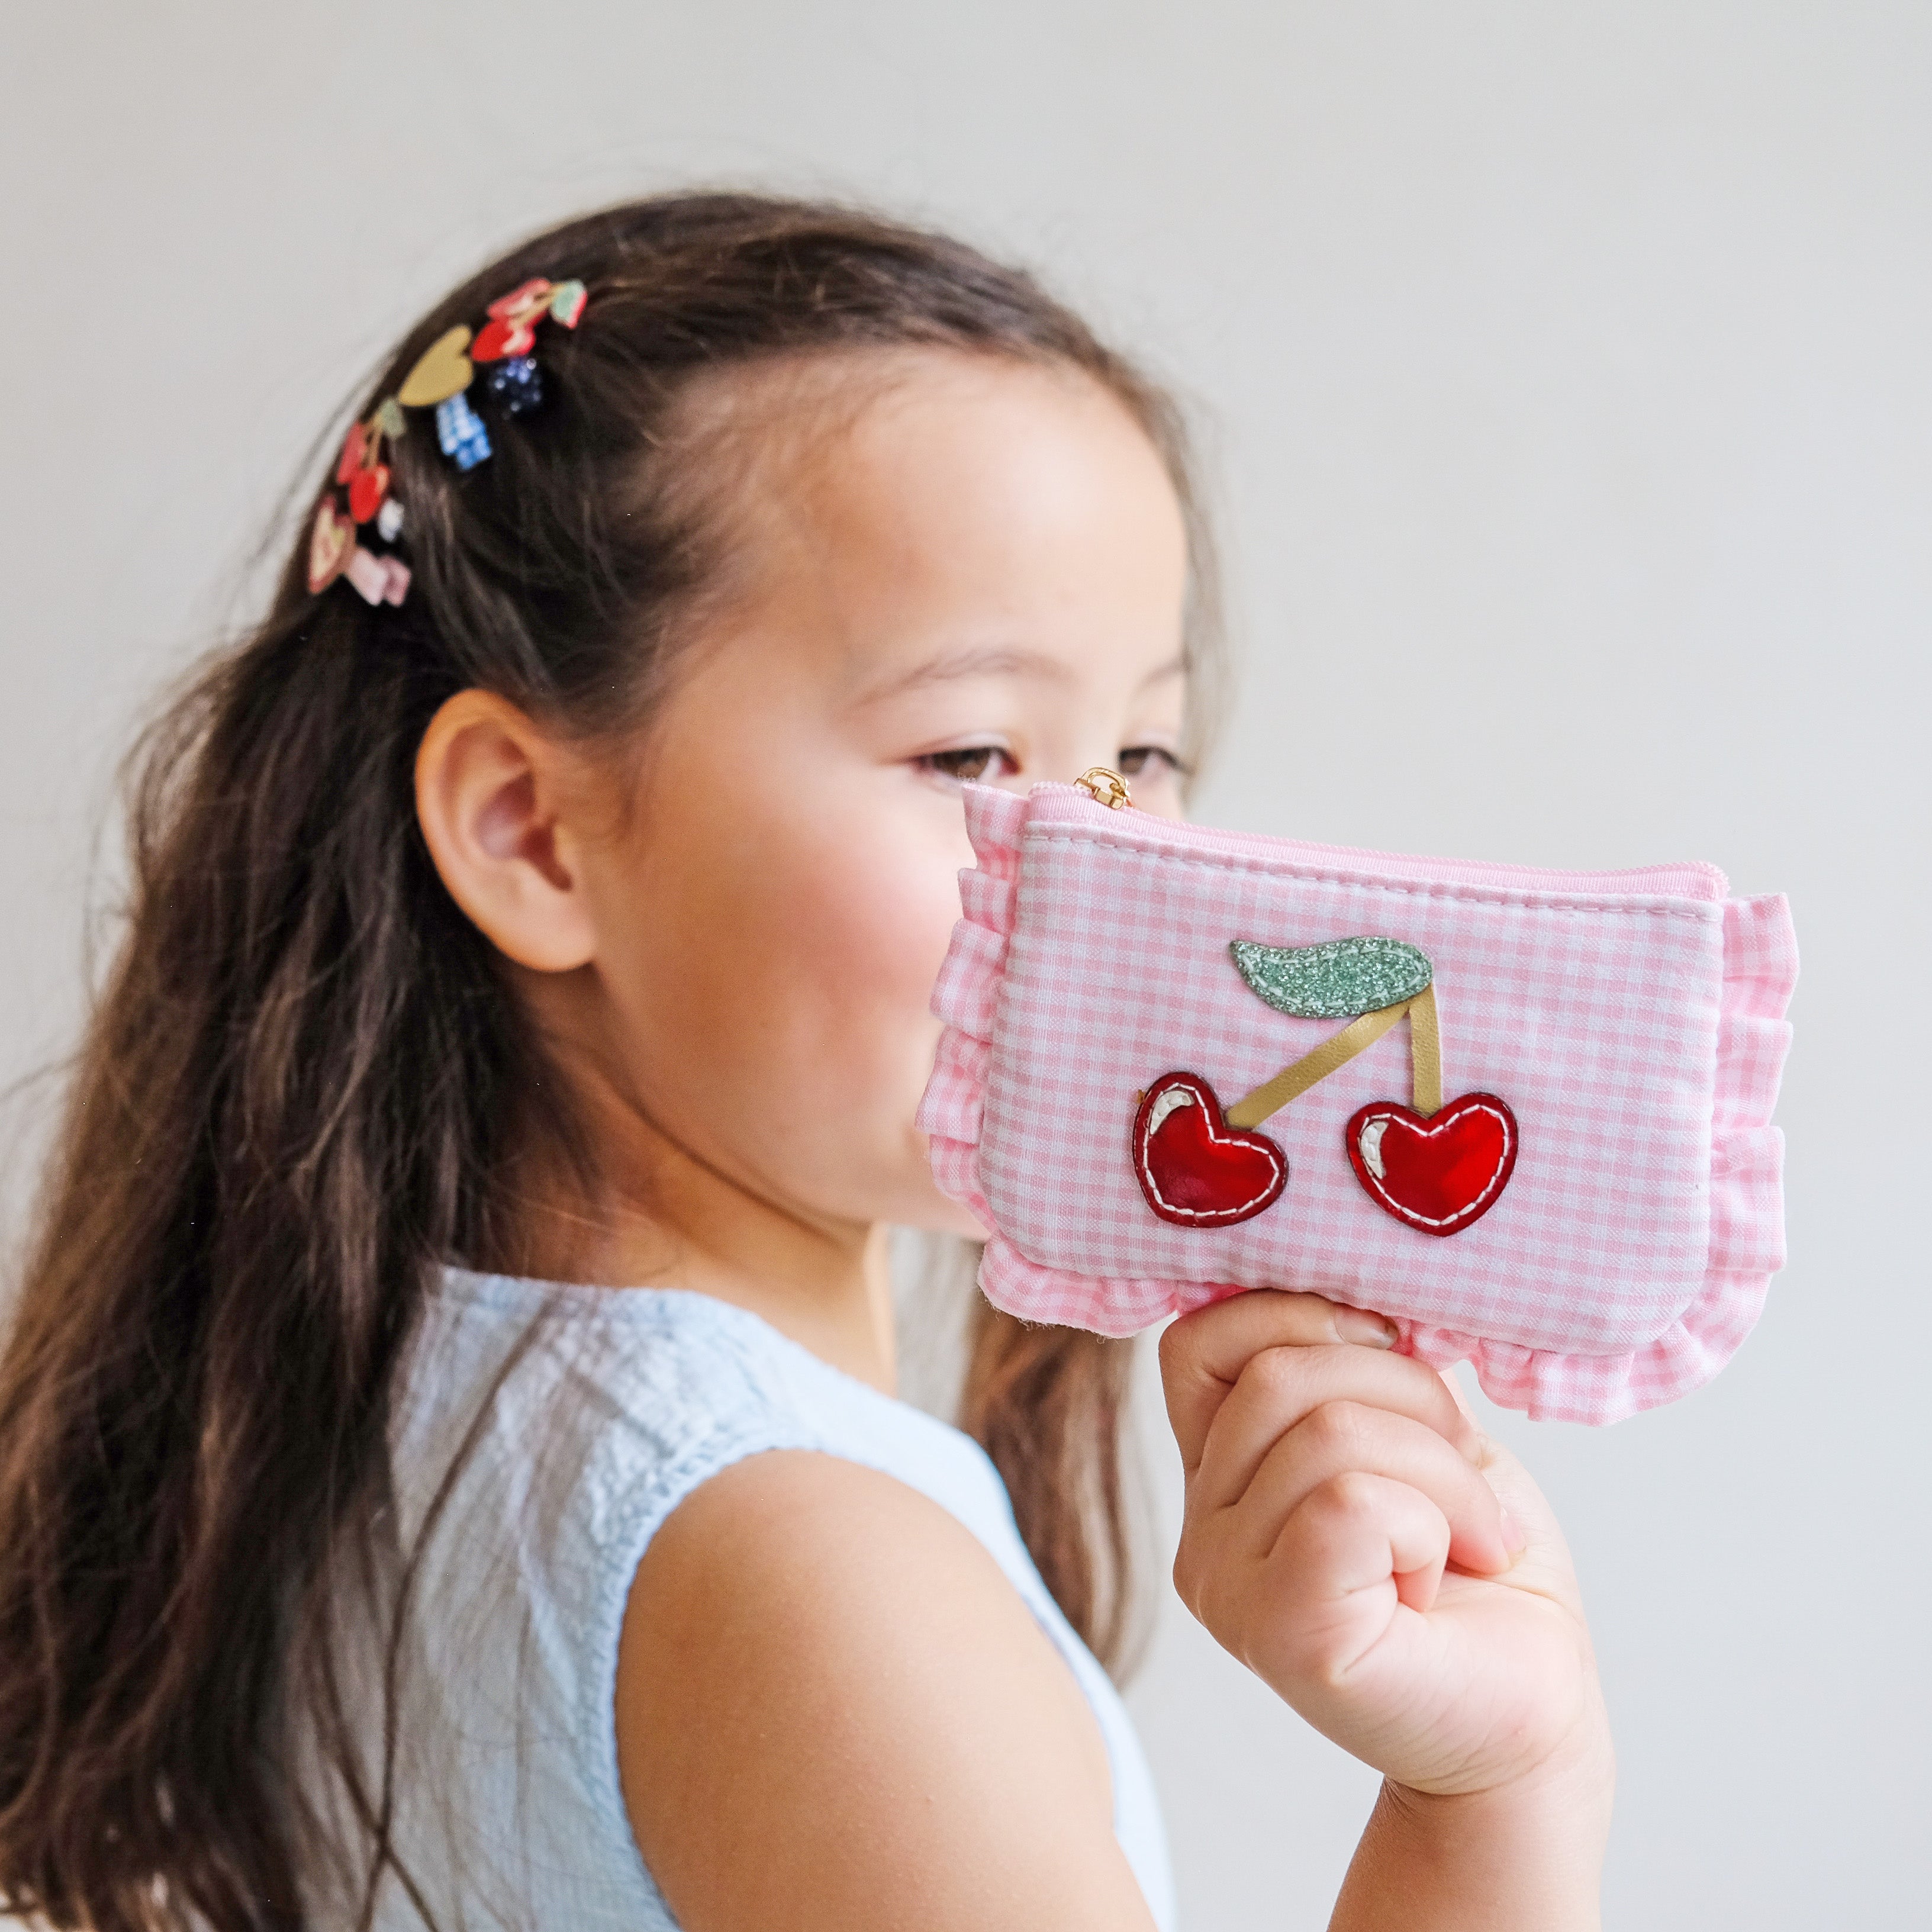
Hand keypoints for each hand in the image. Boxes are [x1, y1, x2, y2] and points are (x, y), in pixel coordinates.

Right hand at [1159, 1291, 1611, 1805]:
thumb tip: (1359, 1285)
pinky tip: (1444, 1573)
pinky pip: (1351, 1503)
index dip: (1292, 1311)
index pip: (1196, 1341)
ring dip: (1442, 1472)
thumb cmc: (1480, 1567)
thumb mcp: (1416, 1430)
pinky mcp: (1281, 1633)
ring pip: (1327, 1433)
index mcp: (1220, 1474)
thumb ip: (1357, 1371)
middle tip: (1466, 1477)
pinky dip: (1433, 1519)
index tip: (1388, 1345)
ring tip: (1472, 1535)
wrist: (1534, 1714)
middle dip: (1412, 1397)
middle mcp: (1200, 1530)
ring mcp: (1227, 1586)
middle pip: (1281, 1374)